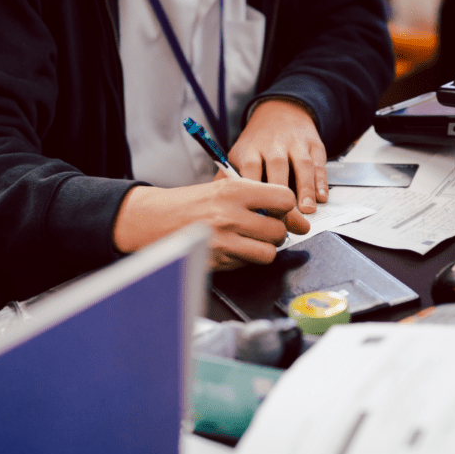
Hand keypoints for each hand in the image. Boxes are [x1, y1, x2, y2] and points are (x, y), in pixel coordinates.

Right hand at [113, 177, 309, 270]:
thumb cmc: (193, 203)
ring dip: (263, 248)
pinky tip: (231, 248)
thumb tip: (299, 221)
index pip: (285, 199)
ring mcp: (223, 241)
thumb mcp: (225, 188)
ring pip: (269, 253)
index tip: (278, 210)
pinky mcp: (216, 261)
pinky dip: (244, 259)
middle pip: (279, 230)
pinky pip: (248, 264)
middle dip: (274, 231)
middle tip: (261, 227)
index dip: (285, 207)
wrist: (154, 220)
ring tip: (249, 239)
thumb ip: (262, 200)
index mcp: (234, 190)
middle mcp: (230, 215)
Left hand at [228, 98, 327, 214]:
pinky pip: (319, 164)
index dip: (256, 192)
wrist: (280, 112)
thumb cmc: (257, 144)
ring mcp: (296, 143)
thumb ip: (226, 179)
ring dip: (306, 189)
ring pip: (302, 165)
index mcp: (250, 149)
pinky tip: (321, 198)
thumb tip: (216, 205)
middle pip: (278, 167)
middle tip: (285, 217)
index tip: (258, 214)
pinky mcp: (314, 144)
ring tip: (307, 211)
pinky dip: (321, 182)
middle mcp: (273, 144)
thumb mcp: (238, 155)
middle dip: (282, 193)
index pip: (251, 169)